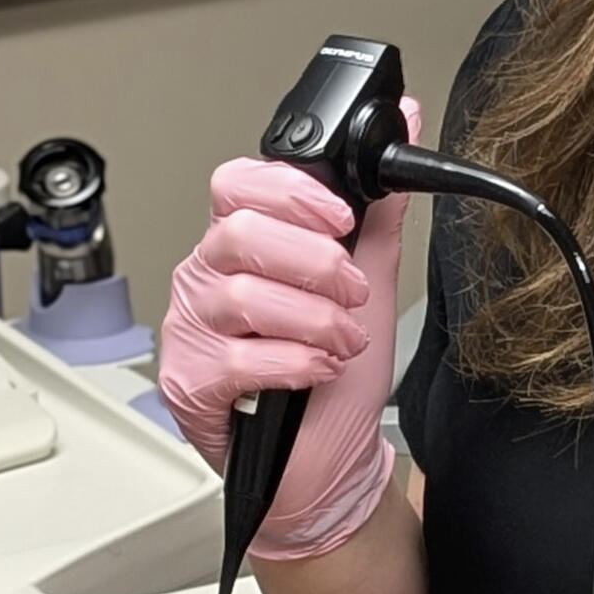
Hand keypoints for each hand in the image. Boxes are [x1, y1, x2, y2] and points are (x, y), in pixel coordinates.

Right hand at [156, 98, 419, 559]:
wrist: (329, 467)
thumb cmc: (336, 381)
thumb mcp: (369, 284)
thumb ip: (379, 210)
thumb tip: (406, 126)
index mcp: (242, 245)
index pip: (237, 183)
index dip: (291, 194)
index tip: (340, 219)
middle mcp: (207, 280)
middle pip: (240, 234)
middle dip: (316, 265)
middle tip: (350, 296)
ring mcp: (191, 331)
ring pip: (243, 296)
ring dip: (313, 321)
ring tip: (340, 344)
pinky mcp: (188, 383)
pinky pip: (236, 357)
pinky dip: (291, 362)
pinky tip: (312, 372)